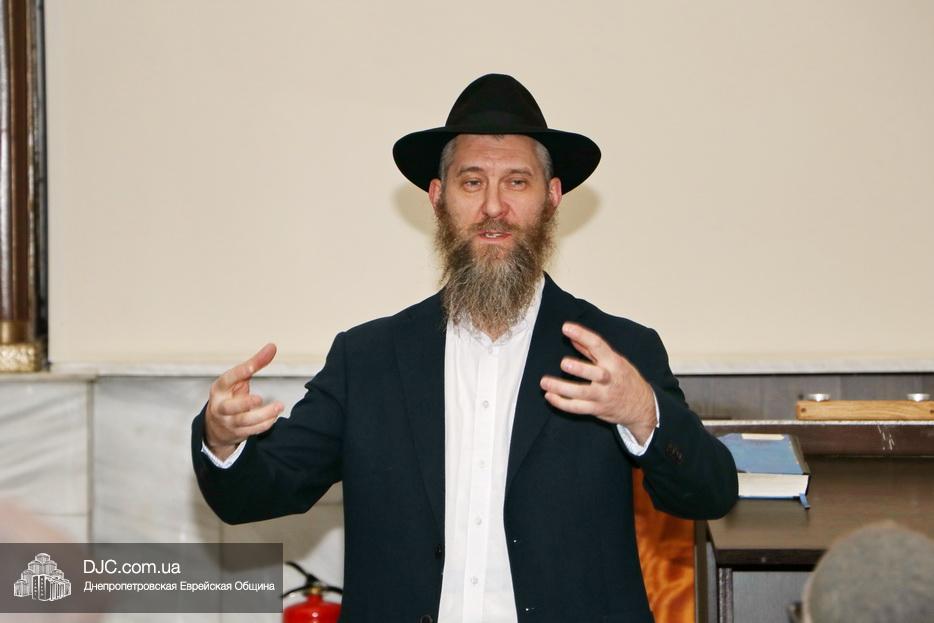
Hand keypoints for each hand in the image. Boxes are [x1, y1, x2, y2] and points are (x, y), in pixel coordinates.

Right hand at [204, 343, 283, 459]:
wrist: (215, 425)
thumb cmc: (230, 394)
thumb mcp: (238, 379)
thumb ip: (255, 363)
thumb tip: (273, 346)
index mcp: (219, 388)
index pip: (227, 379)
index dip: (239, 372)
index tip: (252, 367)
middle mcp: (221, 406)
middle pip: (230, 407)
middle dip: (245, 403)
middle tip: (259, 398)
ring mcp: (228, 421)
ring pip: (244, 421)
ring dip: (263, 415)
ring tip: (279, 406)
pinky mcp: (237, 433)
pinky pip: (252, 430)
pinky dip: (264, 425)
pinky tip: (274, 417)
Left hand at [540, 322, 655, 443]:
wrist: (642, 406)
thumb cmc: (625, 379)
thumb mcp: (614, 360)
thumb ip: (591, 349)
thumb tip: (573, 336)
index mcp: (613, 362)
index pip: (598, 345)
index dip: (582, 335)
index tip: (566, 327)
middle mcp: (609, 379)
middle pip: (595, 374)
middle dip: (579, 369)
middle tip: (563, 363)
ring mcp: (603, 396)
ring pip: (581, 394)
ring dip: (561, 389)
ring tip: (545, 383)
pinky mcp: (597, 409)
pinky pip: (577, 408)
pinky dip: (562, 403)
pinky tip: (550, 396)